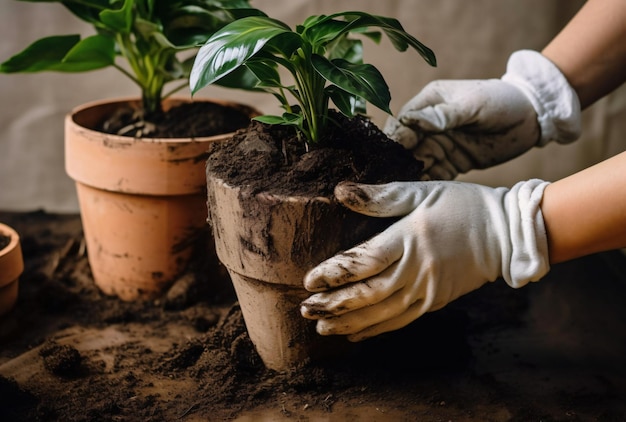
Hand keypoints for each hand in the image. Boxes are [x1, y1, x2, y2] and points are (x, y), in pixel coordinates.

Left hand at [300, 179, 549, 340]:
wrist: (506, 233)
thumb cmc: (461, 205)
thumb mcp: (421, 191)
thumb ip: (380, 196)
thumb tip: (340, 192)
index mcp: (410, 238)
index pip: (364, 261)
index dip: (334, 273)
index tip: (309, 282)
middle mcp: (416, 269)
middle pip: (368, 293)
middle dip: (334, 304)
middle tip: (305, 310)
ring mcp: (427, 290)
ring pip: (381, 313)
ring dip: (349, 323)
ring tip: (321, 328)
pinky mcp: (434, 302)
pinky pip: (400, 321)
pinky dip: (376, 330)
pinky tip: (354, 335)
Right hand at [384, 50, 580, 179]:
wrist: (533, 117)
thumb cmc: (503, 101)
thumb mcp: (474, 104)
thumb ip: (444, 114)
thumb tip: (412, 120)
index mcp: (428, 103)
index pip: (402, 124)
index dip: (394, 142)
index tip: (390, 159)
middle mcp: (429, 125)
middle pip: (404, 147)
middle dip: (397, 165)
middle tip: (389, 185)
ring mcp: (440, 145)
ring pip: (415, 164)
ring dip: (409, 178)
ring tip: (402, 195)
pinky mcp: (451, 162)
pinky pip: (433, 176)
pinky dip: (426, 186)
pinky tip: (421, 199)